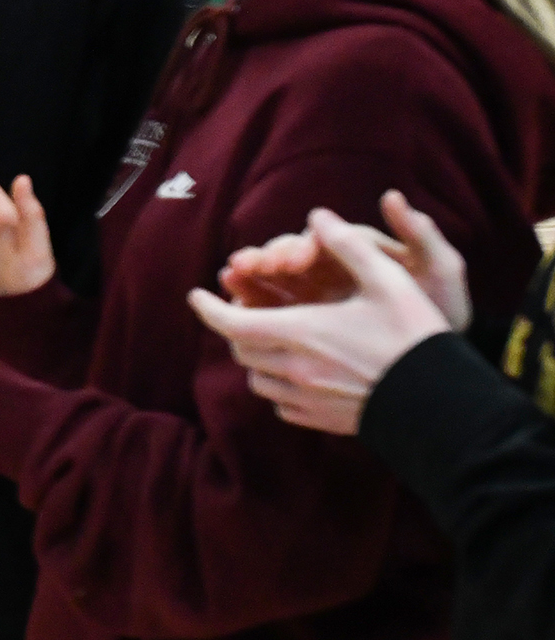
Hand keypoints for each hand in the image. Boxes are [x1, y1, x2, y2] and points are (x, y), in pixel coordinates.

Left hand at [190, 206, 458, 435]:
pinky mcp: (323, 422)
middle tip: (243, 309)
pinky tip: (298, 373)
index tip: (196, 295)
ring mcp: (306, 400)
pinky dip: (279, 386)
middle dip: (235, 327)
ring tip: (270, 339)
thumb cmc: (414, 336)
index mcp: (300, 333)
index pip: (232, 322)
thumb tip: (317, 217)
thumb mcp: (387, 280)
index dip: (209, 308)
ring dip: (256, 357)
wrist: (444, 406)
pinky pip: (282, 405)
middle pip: (242, 349)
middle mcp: (294, 369)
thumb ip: (348, 245)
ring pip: (258, 379)